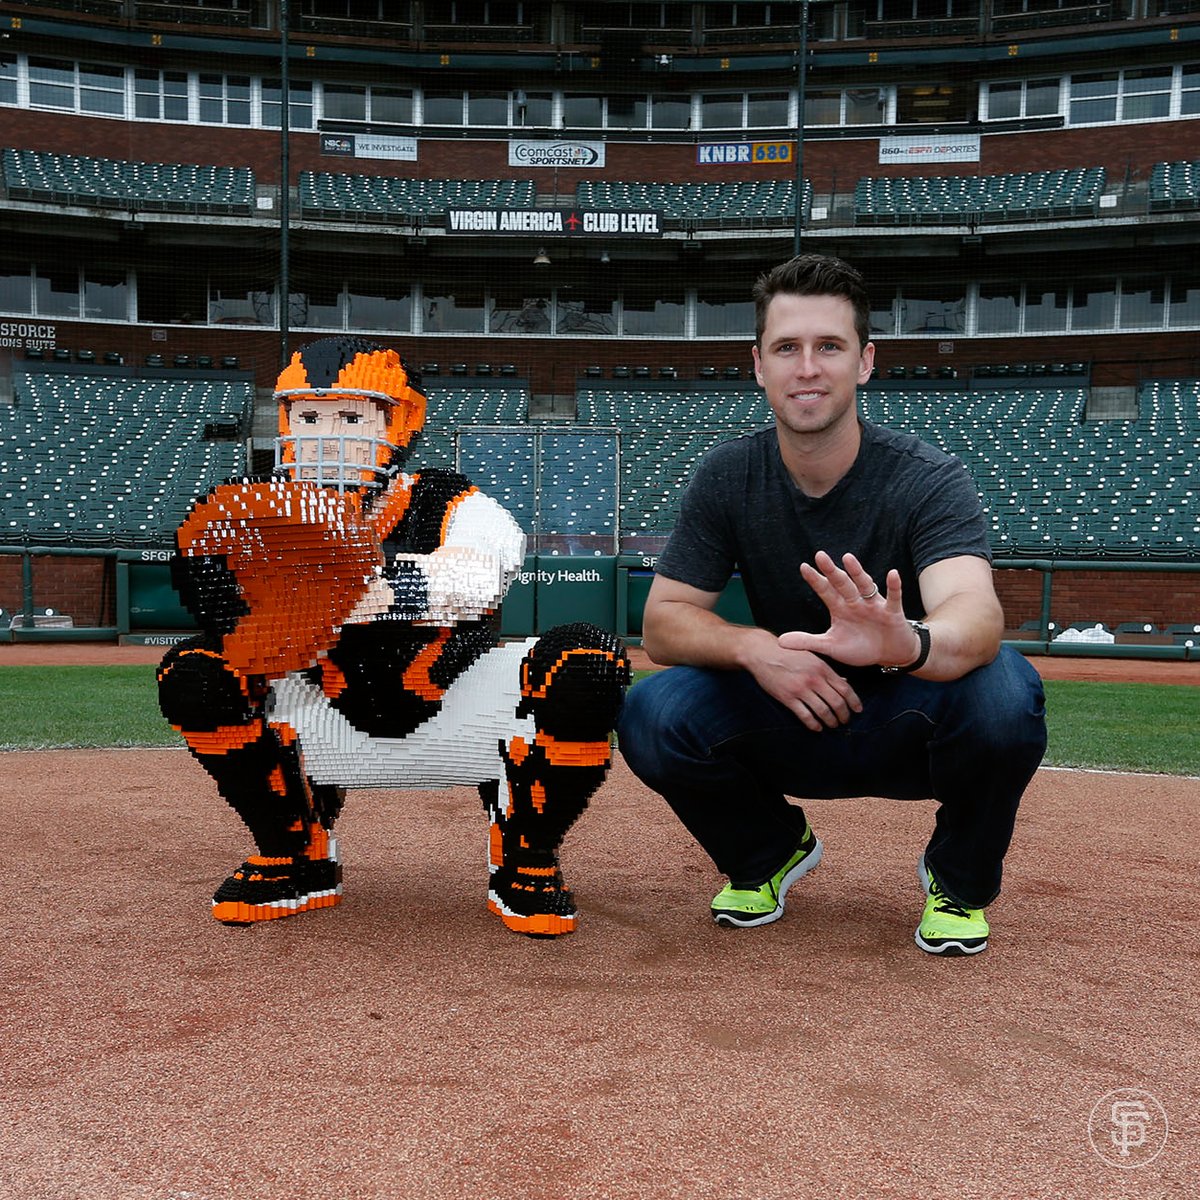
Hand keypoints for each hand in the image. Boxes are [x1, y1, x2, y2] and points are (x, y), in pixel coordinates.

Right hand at [740, 628, 861, 732]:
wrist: (762, 652)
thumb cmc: (788, 653)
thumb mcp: (811, 657)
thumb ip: (828, 670)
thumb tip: (844, 682)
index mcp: (822, 667)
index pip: (845, 688)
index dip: (854, 702)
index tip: (857, 710)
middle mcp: (814, 679)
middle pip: (837, 703)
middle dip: (843, 715)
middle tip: (844, 720)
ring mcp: (800, 689)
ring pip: (823, 711)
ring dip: (830, 721)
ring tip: (832, 725)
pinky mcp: (787, 698)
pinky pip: (805, 716)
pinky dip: (813, 724)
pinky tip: (816, 727)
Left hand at [778, 550, 920, 668]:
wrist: (889, 655)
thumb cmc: (860, 647)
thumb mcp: (831, 647)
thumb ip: (808, 642)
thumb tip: (779, 642)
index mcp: (840, 608)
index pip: (825, 591)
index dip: (815, 580)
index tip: (803, 567)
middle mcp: (855, 602)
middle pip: (842, 584)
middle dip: (831, 571)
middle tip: (819, 555)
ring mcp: (873, 605)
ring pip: (864, 586)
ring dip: (857, 572)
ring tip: (848, 558)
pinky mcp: (892, 612)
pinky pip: (893, 598)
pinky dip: (893, 587)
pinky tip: (892, 574)